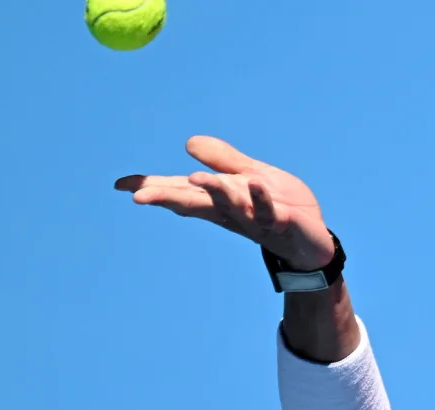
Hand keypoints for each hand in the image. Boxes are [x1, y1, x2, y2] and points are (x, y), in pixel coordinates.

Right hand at [115, 136, 334, 269]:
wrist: (313, 241)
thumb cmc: (280, 208)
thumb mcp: (250, 177)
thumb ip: (223, 160)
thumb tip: (188, 142)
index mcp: (219, 199)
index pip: (181, 190)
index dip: (152, 187)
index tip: (120, 185)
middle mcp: (230, 212)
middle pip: (195, 203)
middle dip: (167, 198)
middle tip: (139, 197)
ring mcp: (254, 219)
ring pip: (229, 205)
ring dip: (213, 192)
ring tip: (195, 178)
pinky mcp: (280, 223)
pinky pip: (268, 210)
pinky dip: (260, 198)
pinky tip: (254, 184)